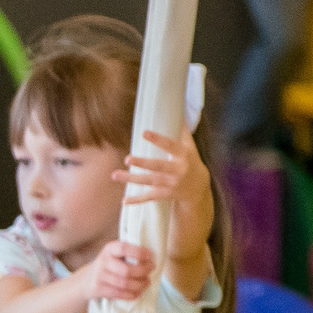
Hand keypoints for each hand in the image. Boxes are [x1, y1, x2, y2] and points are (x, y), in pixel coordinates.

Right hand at [80, 239, 155, 302]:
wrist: (86, 280)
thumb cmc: (109, 265)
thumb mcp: (115, 254)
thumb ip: (129, 254)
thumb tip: (151, 259)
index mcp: (109, 249)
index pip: (123, 248)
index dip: (139, 253)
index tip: (150, 257)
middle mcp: (103, 261)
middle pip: (126, 270)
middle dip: (143, 272)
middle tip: (151, 271)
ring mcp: (100, 276)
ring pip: (124, 284)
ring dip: (140, 285)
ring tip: (146, 282)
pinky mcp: (98, 289)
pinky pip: (118, 293)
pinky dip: (131, 294)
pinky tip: (137, 292)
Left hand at [116, 127, 212, 248]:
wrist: (198, 188)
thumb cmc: (191, 162)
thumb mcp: (190, 147)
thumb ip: (183, 132)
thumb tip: (180, 112)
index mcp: (183, 156)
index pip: (170, 146)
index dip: (158, 140)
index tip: (144, 133)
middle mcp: (177, 171)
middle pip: (157, 167)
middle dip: (142, 164)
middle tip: (127, 159)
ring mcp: (170, 184)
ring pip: (148, 181)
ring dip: (131, 179)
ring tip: (114, 175)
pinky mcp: (164, 195)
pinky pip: (149, 198)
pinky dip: (137, 200)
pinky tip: (123, 201)